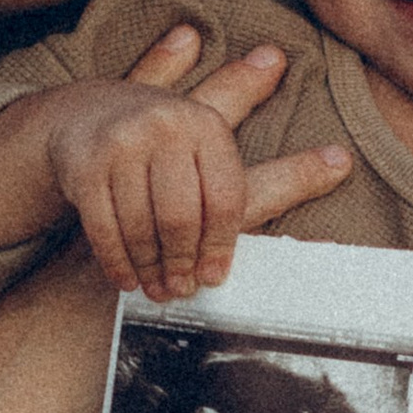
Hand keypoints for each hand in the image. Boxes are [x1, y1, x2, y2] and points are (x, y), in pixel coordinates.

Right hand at [0, 20, 350, 301]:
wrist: (69, 119)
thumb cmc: (152, 136)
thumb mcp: (203, 129)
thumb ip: (269, 164)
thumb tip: (343, 163)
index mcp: (203, 123)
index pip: (229, 197)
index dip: (224, 244)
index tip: (220, 276)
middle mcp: (164, 125)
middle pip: (185, 219)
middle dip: (186, 262)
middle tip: (189, 290)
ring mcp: (121, 145)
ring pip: (147, 229)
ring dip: (154, 269)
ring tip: (162, 292)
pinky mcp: (84, 170)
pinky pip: (108, 231)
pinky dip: (120, 263)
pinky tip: (128, 282)